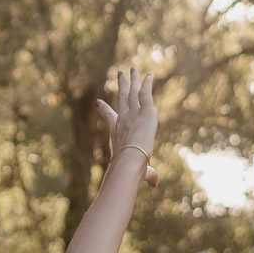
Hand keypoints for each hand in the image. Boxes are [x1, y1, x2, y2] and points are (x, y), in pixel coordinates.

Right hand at [94, 67, 160, 187]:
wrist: (130, 160)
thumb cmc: (130, 168)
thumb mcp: (141, 171)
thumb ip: (149, 175)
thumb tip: (154, 183)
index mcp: (117, 131)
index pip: (110, 118)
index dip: (104, 110)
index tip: (99, 103)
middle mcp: (124, 119)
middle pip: (122, 98)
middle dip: (121, 86)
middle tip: (119, 75)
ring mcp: (134, 113)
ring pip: (132, 92)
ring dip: (132, 80)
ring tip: (131, 69)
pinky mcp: (146, 110)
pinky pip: (146, 94)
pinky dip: (147, 84)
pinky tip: (149, 76)